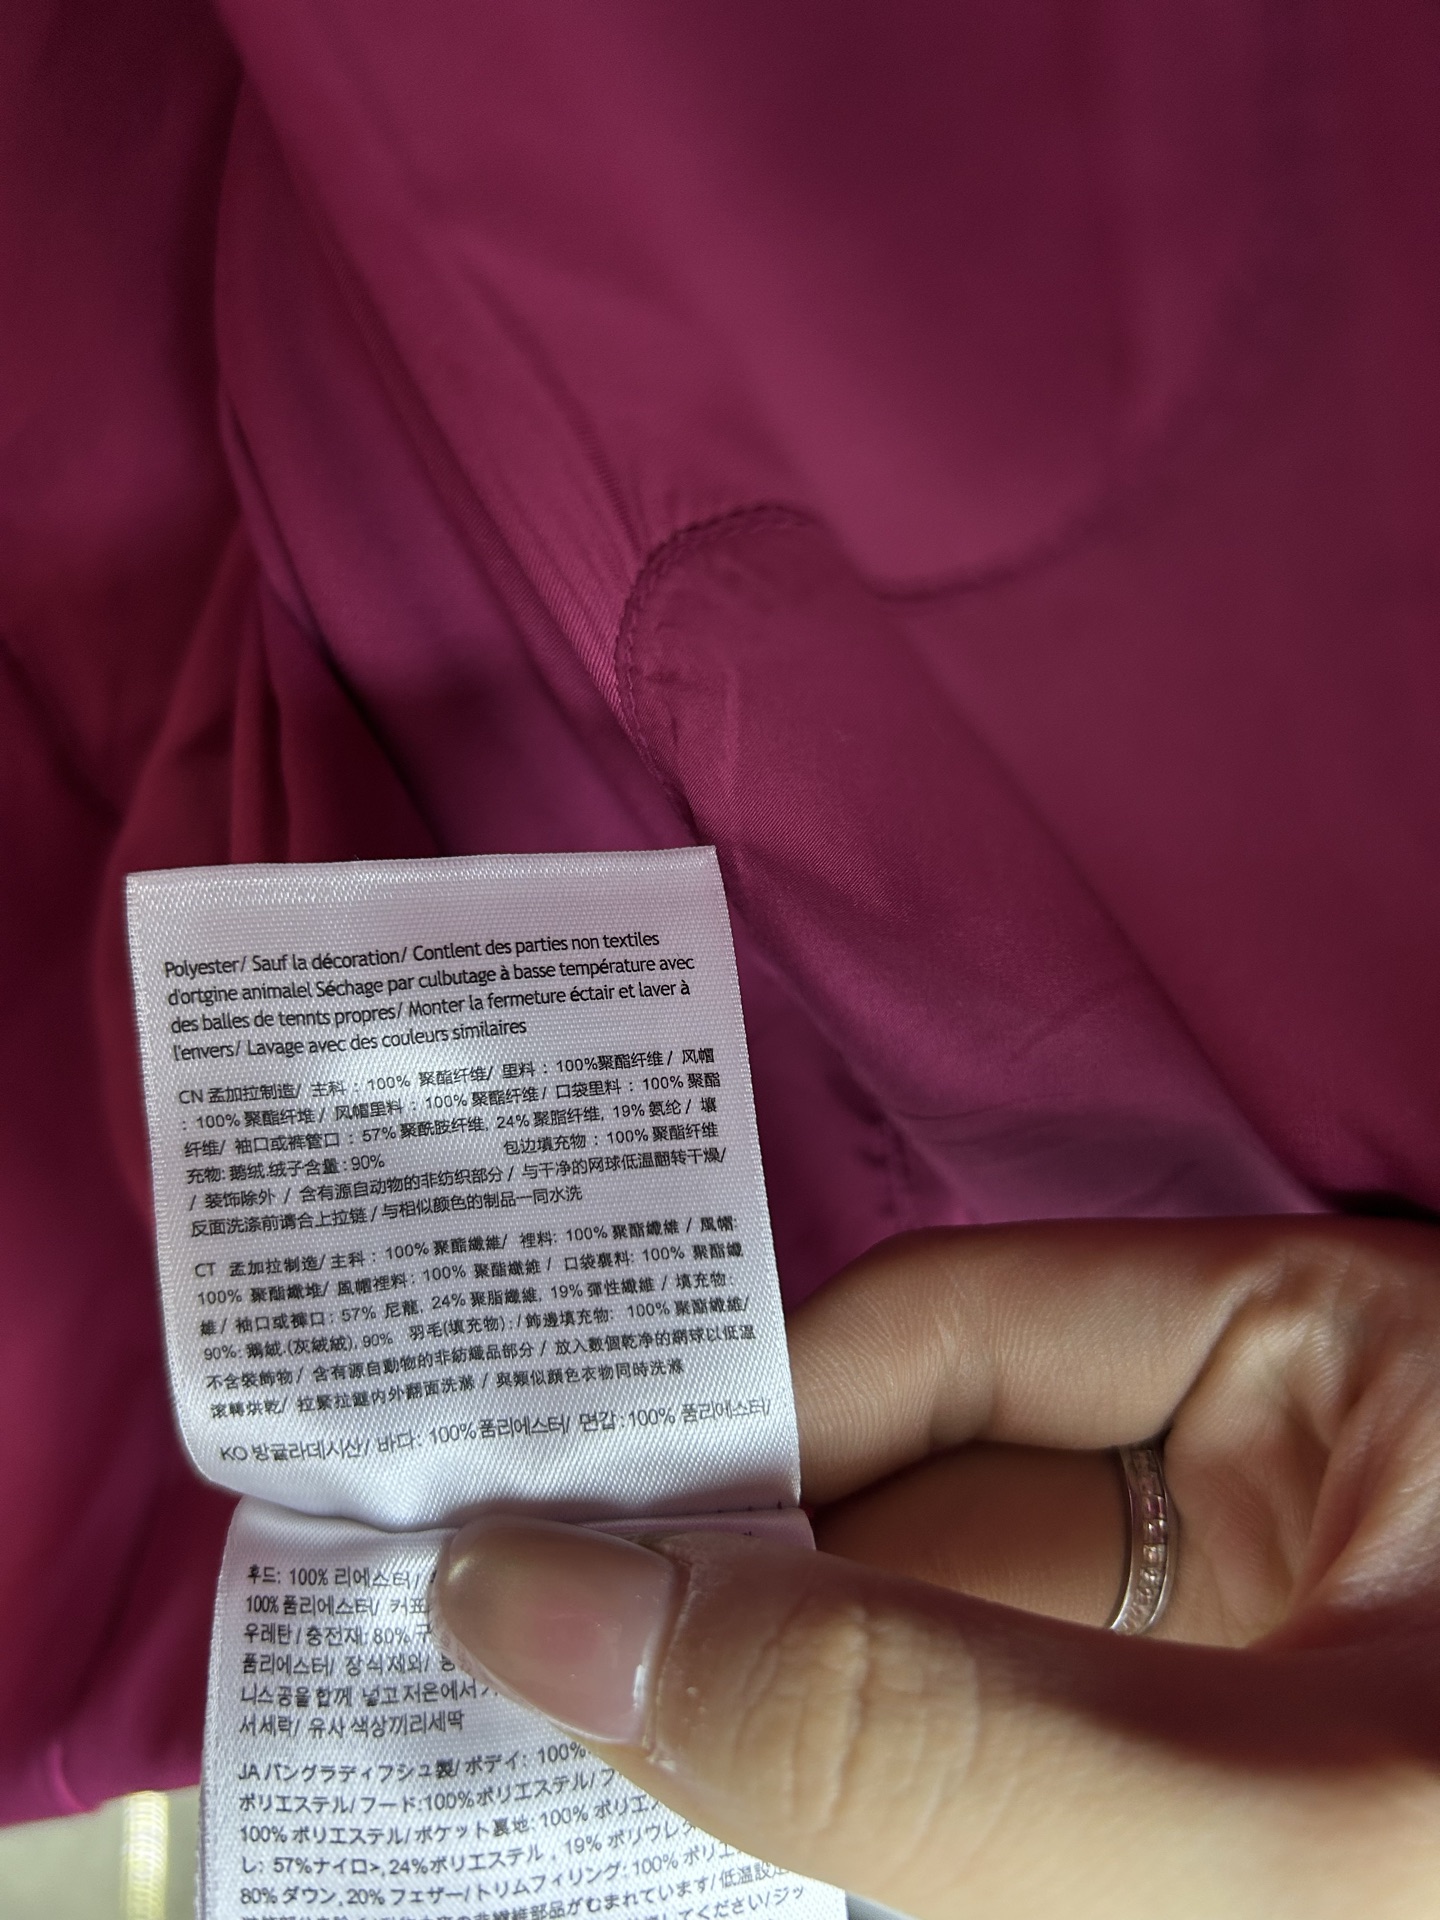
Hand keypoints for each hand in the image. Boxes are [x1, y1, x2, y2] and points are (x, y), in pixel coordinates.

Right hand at [432, 1222, 1439, 1917]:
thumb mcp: (1292, 1820)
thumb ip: (923, 1731)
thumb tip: (549, 1608)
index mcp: (1308, 1357)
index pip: (934, 1341)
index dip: (725, 1425)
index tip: (514, 1526)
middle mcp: (1261, 1491)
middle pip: (909, 1516)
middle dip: (712, 1603)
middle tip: (460, 1675)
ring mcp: (1245, 1662)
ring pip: (935, 1672)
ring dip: (763, 1738)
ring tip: (524, 1777)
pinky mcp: (1228, 1801)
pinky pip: (996, 1792)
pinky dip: (863, 1833)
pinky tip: (709, 1850)